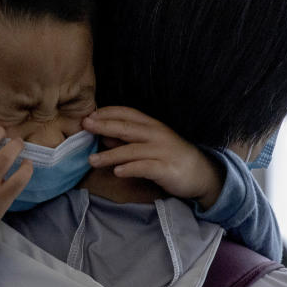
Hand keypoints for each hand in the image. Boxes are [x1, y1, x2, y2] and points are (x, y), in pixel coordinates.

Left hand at [82, 106, 224, 209]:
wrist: (202, 174)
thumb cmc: (172, 157)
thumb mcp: (150, 144)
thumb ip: (128, 139)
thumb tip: (103, 134)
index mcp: (152, 125)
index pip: (127, 113)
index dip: (108, 112)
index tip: (89, 115)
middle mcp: (157, 135)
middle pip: (127, 128)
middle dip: (104, 125)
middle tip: (84, 126)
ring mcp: (162, 151)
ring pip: (132, 150)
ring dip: (110, 155)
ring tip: (91, 160)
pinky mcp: (167, 169)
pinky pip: (145, 167)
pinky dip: (131, 169)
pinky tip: (117, 172)